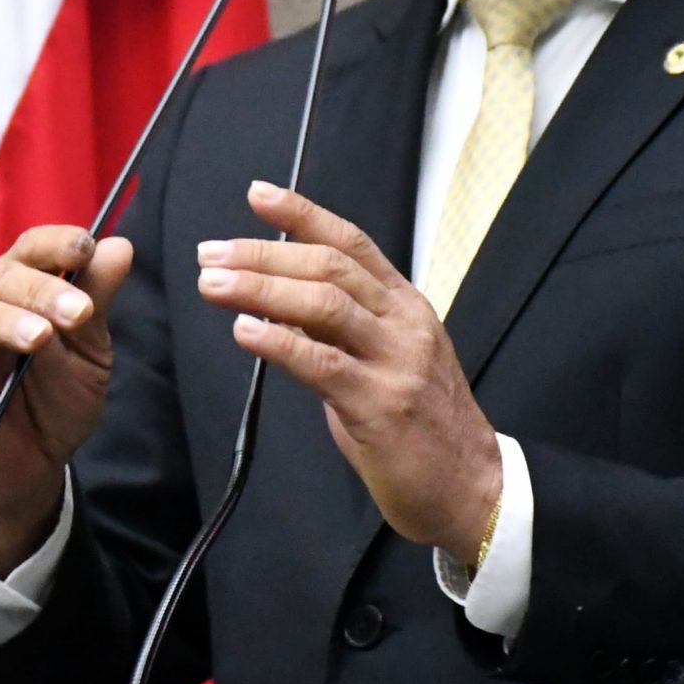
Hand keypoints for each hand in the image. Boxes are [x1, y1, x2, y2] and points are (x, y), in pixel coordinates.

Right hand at [0, 225, 134, 572]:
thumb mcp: (88, 352)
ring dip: (6, 320)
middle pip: (5, 276)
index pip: (33, 250)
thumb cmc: (54, 402)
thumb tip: (120, 246)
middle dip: (44, 290)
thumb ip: (97, 300)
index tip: (87, 246)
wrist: (32, 469)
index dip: (57, 243)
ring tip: (39, 337)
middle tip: (78, 313)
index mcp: (19, 289)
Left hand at [197, 180, 502, 562]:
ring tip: (214, 284)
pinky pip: (323, 364)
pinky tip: (245, 332)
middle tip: (211, 253)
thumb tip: (279, 302)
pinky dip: (279, 343)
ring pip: (324, 305)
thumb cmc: (421, 427)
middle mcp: (404, 324)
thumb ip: (339, 329)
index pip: (351, 244)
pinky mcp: (382, 406)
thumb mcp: (386, 360)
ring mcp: (396, 362)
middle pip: (329, 267)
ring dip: (261, 289)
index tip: (258, 195)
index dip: (303, 214)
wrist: (472, 488)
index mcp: (405, 306)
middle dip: (263, 254)